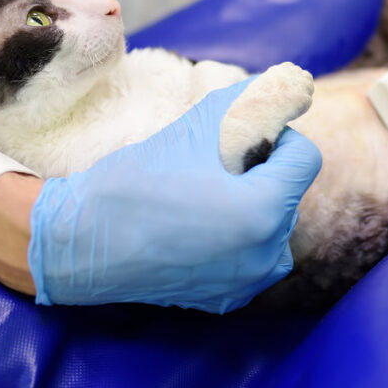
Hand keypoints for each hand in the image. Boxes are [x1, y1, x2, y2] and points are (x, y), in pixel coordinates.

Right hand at [27, 79, 322, 312]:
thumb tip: (294, 88)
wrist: (81, 241)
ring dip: (253, 202)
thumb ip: (254, 100)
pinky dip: (238, 236)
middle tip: (213, 166)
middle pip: (289, 192)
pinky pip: (253, 255)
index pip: (305, 157)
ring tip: (205, 194)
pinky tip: (198, 225)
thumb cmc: (137, 179)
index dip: (276, 137)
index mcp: (264, 210)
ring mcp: (249, 282)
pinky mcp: (228, 299)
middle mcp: (266, 255)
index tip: (239, 137)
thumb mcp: (199, 123)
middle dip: (262, 171)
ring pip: (275, 224)